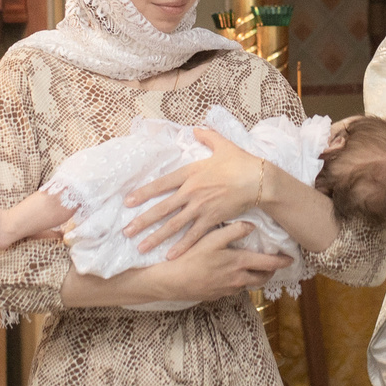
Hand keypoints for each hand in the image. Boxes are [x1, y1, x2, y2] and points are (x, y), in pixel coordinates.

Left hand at [125, 127, 262, 253]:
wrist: (259, 180)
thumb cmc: (241, 162)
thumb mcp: (223, 145)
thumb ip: (207, 137)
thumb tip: (195, 129)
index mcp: (191, 173)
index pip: (161, 184)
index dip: (144, 192)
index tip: (128, 201)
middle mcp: (191, 192)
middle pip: (162, 208)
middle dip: (143, 221)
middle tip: (126, 231)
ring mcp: (201, 207)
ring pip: (173, 225)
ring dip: (156, 237)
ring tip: (142, 248)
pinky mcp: (212, 219)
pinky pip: (193, 235)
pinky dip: (181, 246)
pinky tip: (170, 256)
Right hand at [149, 223, 292, 303]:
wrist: (171, 281)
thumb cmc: (191, 257)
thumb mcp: (212, 238)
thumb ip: (233, 231)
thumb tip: (251, 226)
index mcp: (239, 264)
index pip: (269, 264)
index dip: (282, 262)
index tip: (291, 259)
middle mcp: (237, 279)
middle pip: (262, 278)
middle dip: (271, 272)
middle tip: (274, 264)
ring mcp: (227, 290)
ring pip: (248, 284)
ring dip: (254, 277)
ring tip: (253, 268)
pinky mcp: (216, 295)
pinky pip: (233, 289)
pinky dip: (238, 281)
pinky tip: (230, 274)